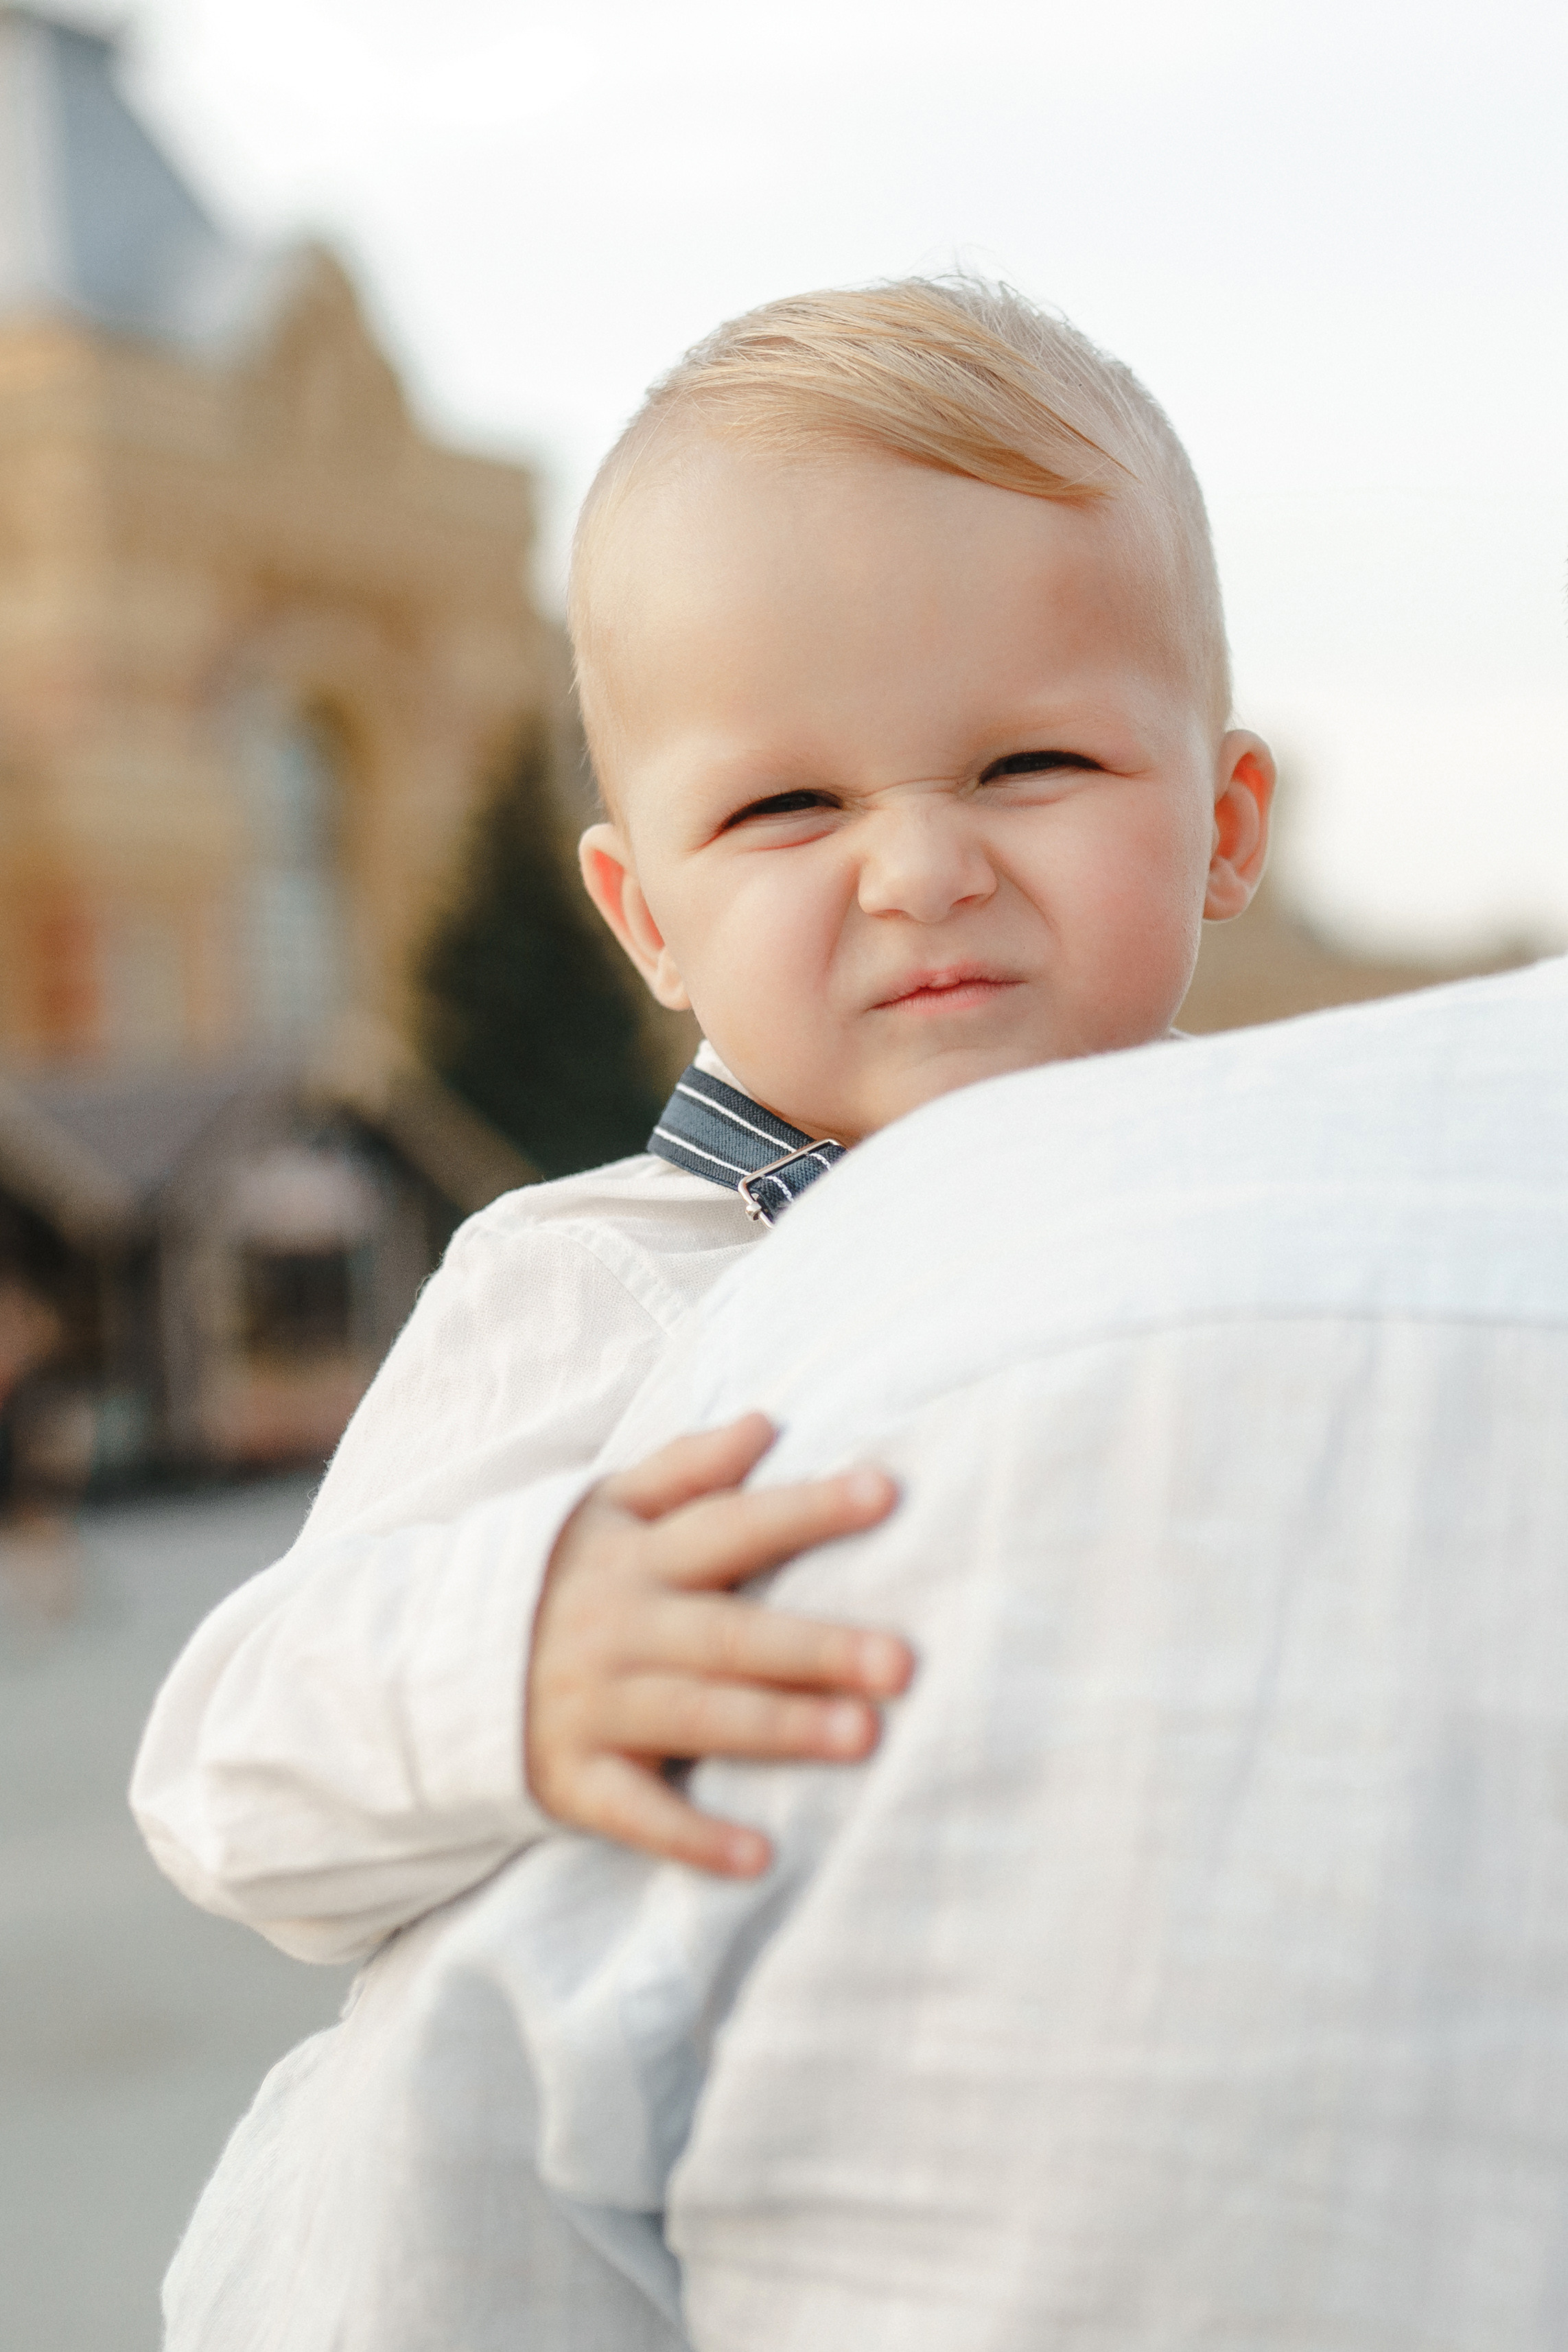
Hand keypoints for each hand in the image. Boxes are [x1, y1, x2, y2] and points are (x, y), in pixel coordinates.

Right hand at [525, 1412, 909, 1874]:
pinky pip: (636, 1812)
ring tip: (863, 1737)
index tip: (886, 1492)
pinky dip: (693, 1839)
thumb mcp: (602, 1509)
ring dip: (779, 1728)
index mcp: (635, 1555)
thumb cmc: (554, 1580)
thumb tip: (764, 1424)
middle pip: (730, 1634)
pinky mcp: (572, 1779)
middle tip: (902, 1662)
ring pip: (698, 1717)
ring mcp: (594, 1706)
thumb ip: (685, 1468)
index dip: (806, 1509)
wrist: (429, 1663)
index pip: (732, 1525)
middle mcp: (619, 1627)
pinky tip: (759, 1858)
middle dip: (816, 1647)